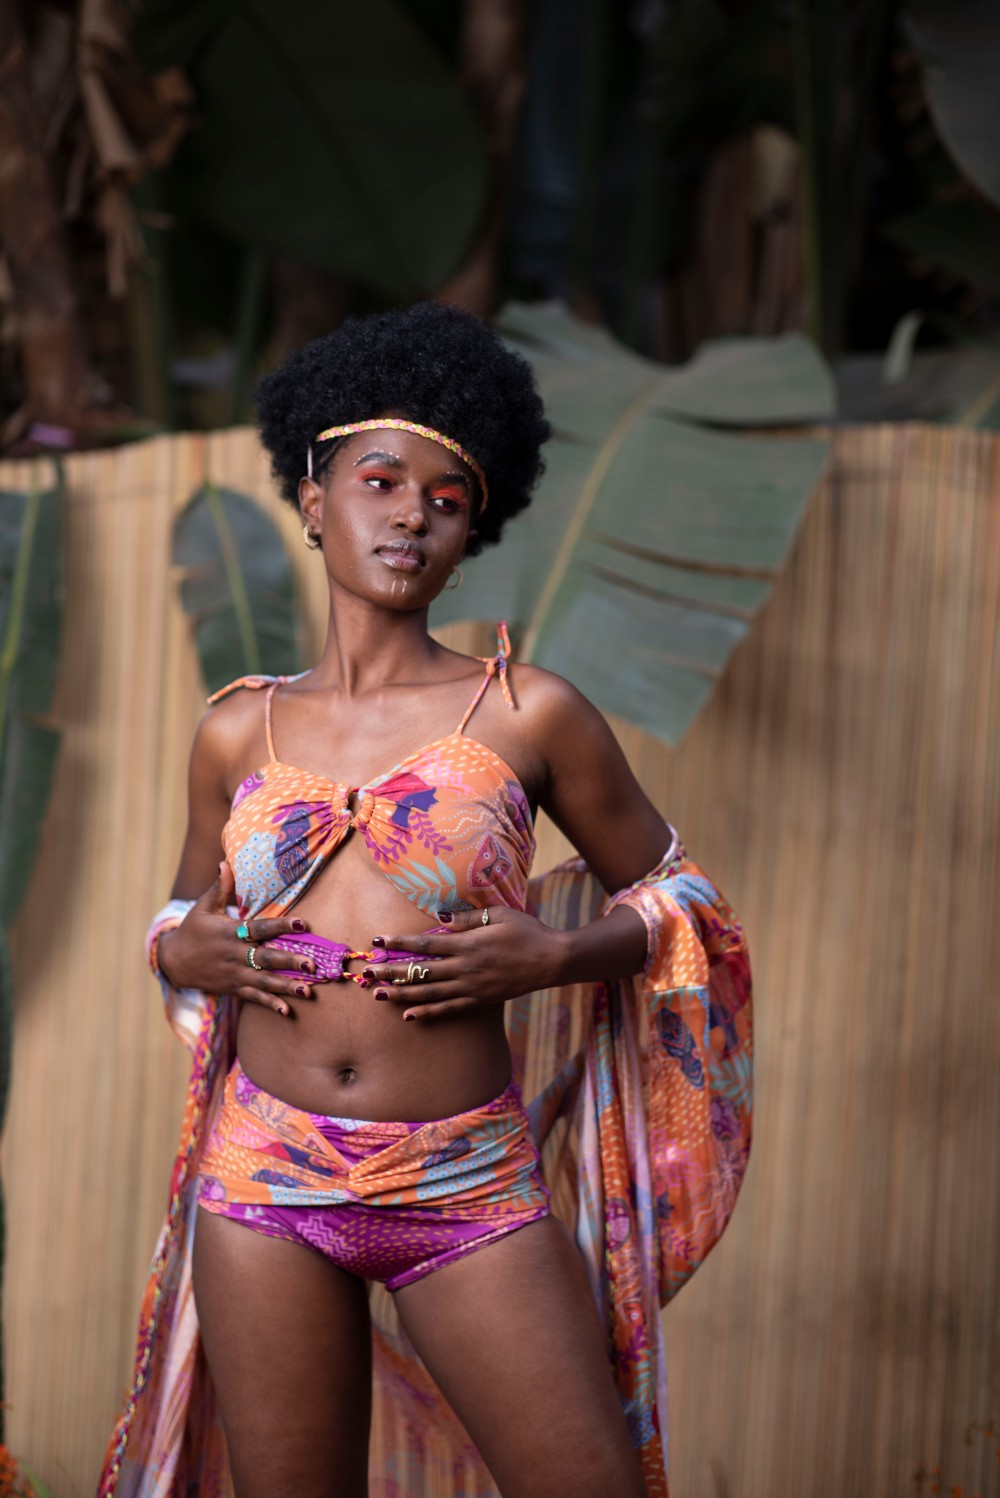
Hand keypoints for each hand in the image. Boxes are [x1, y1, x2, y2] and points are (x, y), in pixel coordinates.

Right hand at [157, 862, 315, 1016]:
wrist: (173, 961)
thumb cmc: (192, 929)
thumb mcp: (203, 907)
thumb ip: (219, 887)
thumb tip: (225, 862)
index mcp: (230, 932)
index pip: (259, 928)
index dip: (281, 927)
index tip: (302, 924)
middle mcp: (234, 955)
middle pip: (265, 958)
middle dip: (289, 962)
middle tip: (312, 964)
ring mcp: (234, 974)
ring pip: (263, 981)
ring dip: (285, 987)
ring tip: (308, 991)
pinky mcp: (233, 988)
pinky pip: (253, 997)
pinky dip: (269, 1004)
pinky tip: (287, 1011)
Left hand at [364, 907, 567, 1021]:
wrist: (552, 960)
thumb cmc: (527, 931)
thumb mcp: (499, 915)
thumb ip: (468, 918)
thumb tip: (440, 918)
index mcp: (468, 944)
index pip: (426, 943)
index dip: (400, 942)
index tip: (379, 940)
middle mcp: (466, 968)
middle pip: (421, 971)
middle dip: (391, 971)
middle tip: (367, 973)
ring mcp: (472, 987)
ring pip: (429, 993)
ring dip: (402, 994)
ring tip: (379, 995)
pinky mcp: (479, 1000)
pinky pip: (448, 1008)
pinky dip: (427, 1012)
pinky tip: (408, 1014)